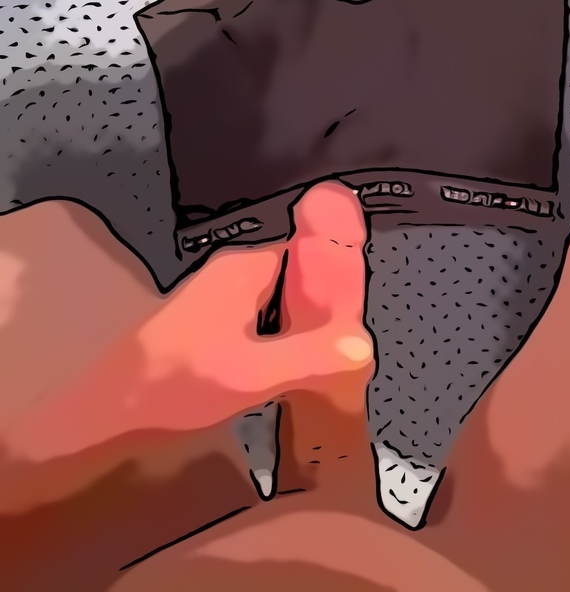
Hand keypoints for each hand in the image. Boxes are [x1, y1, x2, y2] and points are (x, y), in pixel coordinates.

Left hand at [138, 179, 373, 428]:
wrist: (109, 412)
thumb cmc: (178, 382)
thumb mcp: (251, 374)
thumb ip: (308, 358)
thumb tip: (365, 344)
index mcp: (246, 268)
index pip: (307, 252)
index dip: (336, 276)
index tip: (363, 307)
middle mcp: (234, 273)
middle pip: (295, 279)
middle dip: (322, 306)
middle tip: (353, 340)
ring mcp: (219, 299)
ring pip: (278, 304)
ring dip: (301, 327)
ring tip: (334, 357)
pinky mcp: (210, 326)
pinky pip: (260, 322)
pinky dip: (280, 340)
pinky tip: (295, 369)